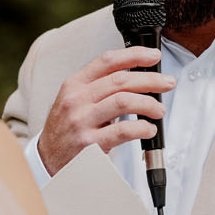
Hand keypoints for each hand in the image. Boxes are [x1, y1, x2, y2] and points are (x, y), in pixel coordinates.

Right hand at [37, 47, 174, 175]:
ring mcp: (82, 121)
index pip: (107, 61)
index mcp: (74, 84)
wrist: (47, 159)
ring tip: (159, 110)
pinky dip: (142, 128)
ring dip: (149, 103)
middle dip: (150, 79)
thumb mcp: (74, 100)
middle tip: (167, 83)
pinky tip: (149, 129)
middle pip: (120, 80)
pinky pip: (123, 130)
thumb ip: (99, 87)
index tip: (153, 56)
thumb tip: (137, 77)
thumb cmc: (66, 129)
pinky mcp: (89, 143)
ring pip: (124, 101)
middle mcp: (77, 100)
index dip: (134, 55)